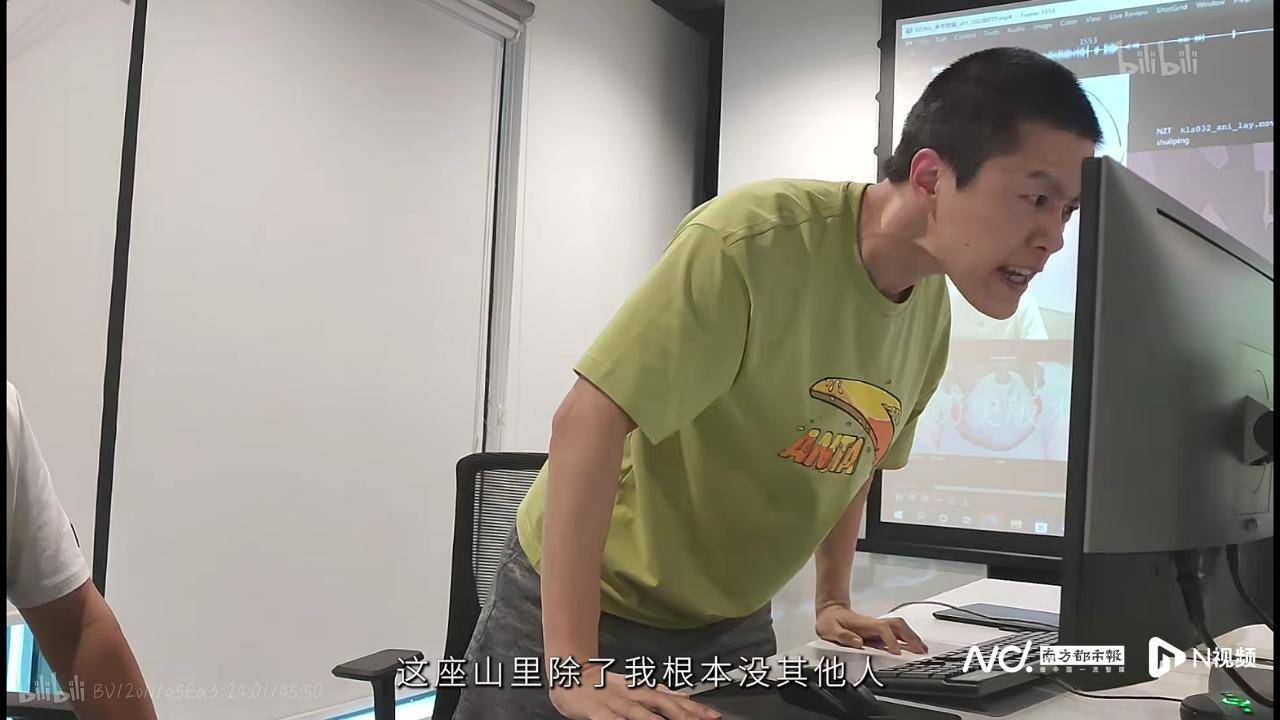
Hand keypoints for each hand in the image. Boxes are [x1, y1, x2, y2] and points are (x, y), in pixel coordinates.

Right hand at [549, 665, 721, 719]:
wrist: (570, 672)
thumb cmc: (604, 686)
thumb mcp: (634, 686)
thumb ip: (659, 692)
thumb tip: (685, 697)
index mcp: (642, 689)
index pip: (672, 698)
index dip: (694, 708)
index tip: (713, 716)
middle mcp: (631, 693)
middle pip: (660, 703)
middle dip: (681, 714)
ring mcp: (614, 701)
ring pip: (637, 712)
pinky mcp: (595, 710)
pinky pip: (608, 719)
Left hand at [815, 604, 927, 655]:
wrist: (830, 611)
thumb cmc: (830, 621)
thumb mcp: (829, 629)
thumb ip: (843, 636)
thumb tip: (858, 641)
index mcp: (864, 623)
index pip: (883, 629)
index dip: (891, 639)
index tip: (896, 651)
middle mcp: (874, 623)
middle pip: (897, 625)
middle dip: (910, 636)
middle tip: (920, 650)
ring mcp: (877, 626)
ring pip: (900, 627)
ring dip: (912, 637)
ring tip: (922, 650)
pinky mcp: (879, 630)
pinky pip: (897, 632)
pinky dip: (908, 638)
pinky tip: (914, 646)